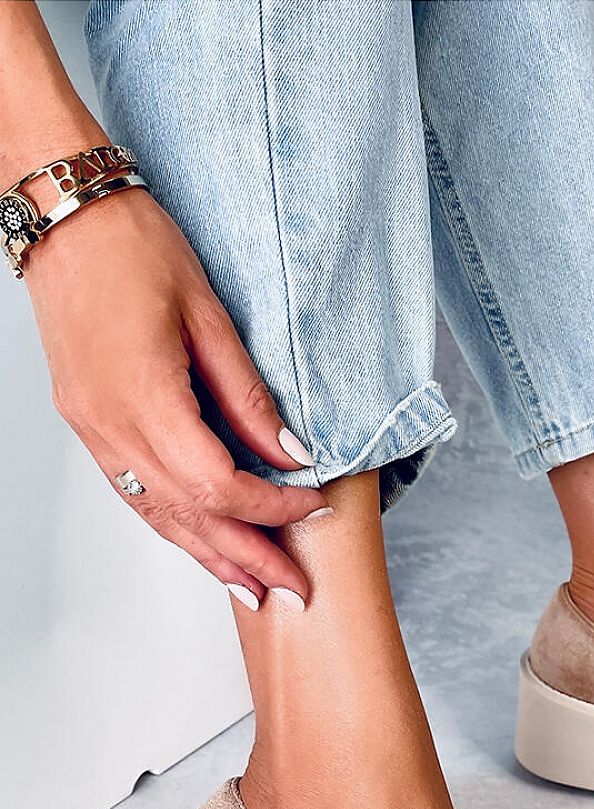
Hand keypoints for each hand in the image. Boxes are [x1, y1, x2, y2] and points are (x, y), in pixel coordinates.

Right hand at [25, 186, 327, 607]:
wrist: (67, 218)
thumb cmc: (135, 247)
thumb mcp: (209, 315)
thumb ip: (247, 396)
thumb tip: (288, 453)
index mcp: (145, 397)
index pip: (219, 485)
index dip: (269, 508)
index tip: (310, 509)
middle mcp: (110, 426)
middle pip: (188, 516)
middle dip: (245, 555)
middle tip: (291, 589)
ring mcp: (93, 429)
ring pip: (156, 514)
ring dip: (208, 555)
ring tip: (251, 586)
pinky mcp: (87, 423)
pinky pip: (135, 492)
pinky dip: (173, 523)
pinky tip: (201, 540)